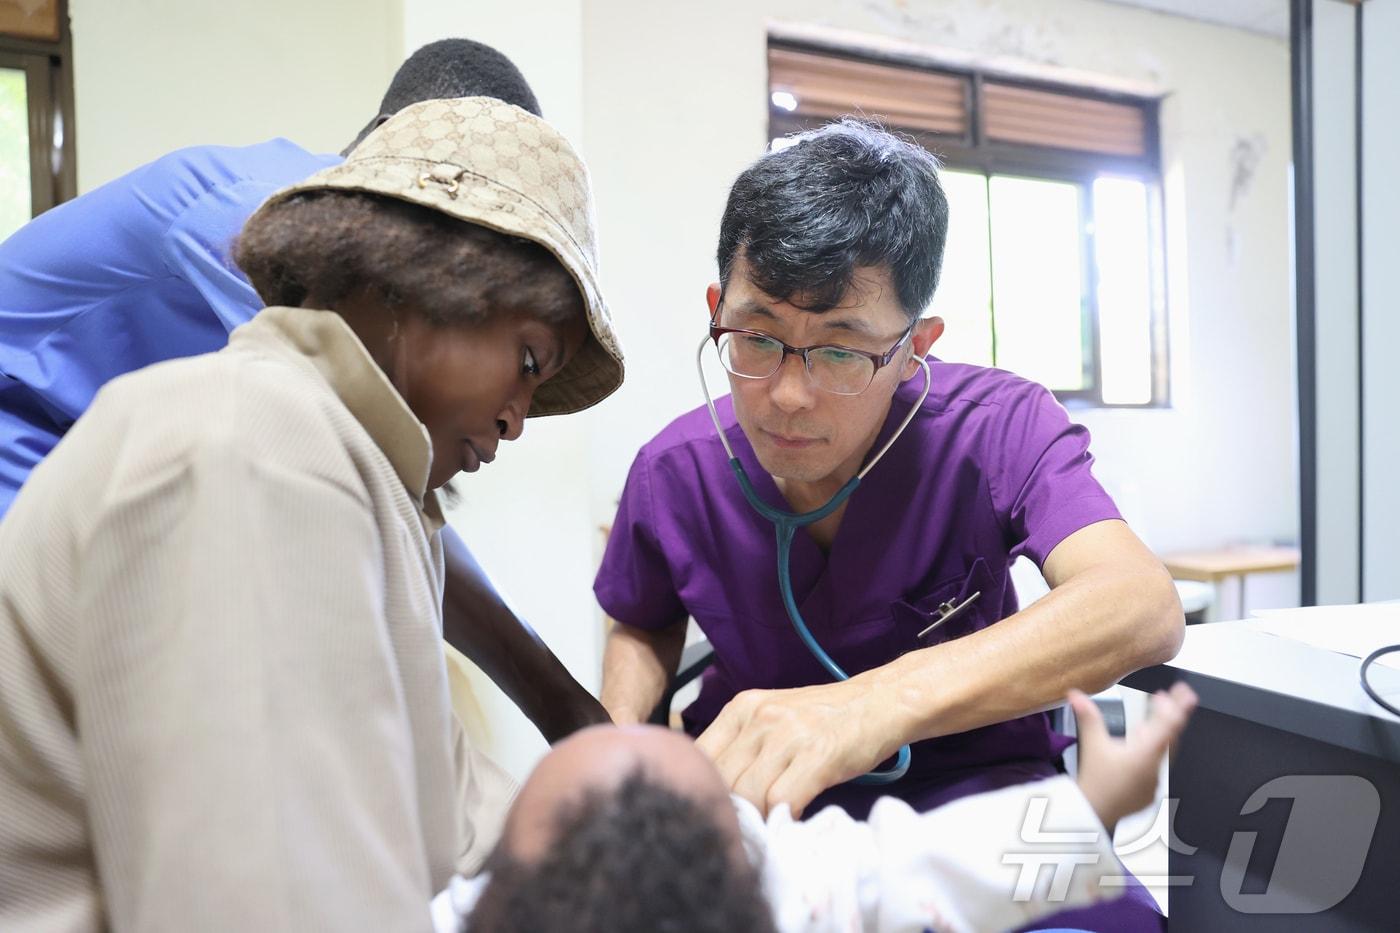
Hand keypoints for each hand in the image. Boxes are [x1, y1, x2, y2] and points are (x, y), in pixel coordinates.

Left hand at [695, 679, 898, 817]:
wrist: (881, 702)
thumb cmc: (826, 718)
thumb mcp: (773, 719)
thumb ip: (743, 747)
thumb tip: (715, 792)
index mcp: (741, 708)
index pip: (698, 757)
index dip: (704, 789)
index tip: (718, 809)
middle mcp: (759, 717)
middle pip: (720, 780)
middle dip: (730, 810)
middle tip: (744, 828)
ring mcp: (788, 735)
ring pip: (748, 795)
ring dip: (757, 820)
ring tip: (768, 828)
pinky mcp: (817, 756)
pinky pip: (782, 801)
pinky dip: (783, 819)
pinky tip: (791, 821)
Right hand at [1071, 681, 1197, 829]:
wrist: (1092, 814)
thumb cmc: (1095, 782)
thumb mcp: (1092, 745)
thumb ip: (1088, 716)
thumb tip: (1076, 694)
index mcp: (1146, 754)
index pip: (1169, 725)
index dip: (1178, 707)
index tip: (1185, 693)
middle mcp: (1156, 767)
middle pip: (1172, 736)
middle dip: (1173, 713)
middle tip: (1175, 696)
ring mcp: (1155, 780)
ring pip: (1167, 750)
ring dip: (1164, 730)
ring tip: (1158, 713)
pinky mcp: (1150, 790)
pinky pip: (1159, 765)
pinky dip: (1156, 749)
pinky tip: (1144, 741)